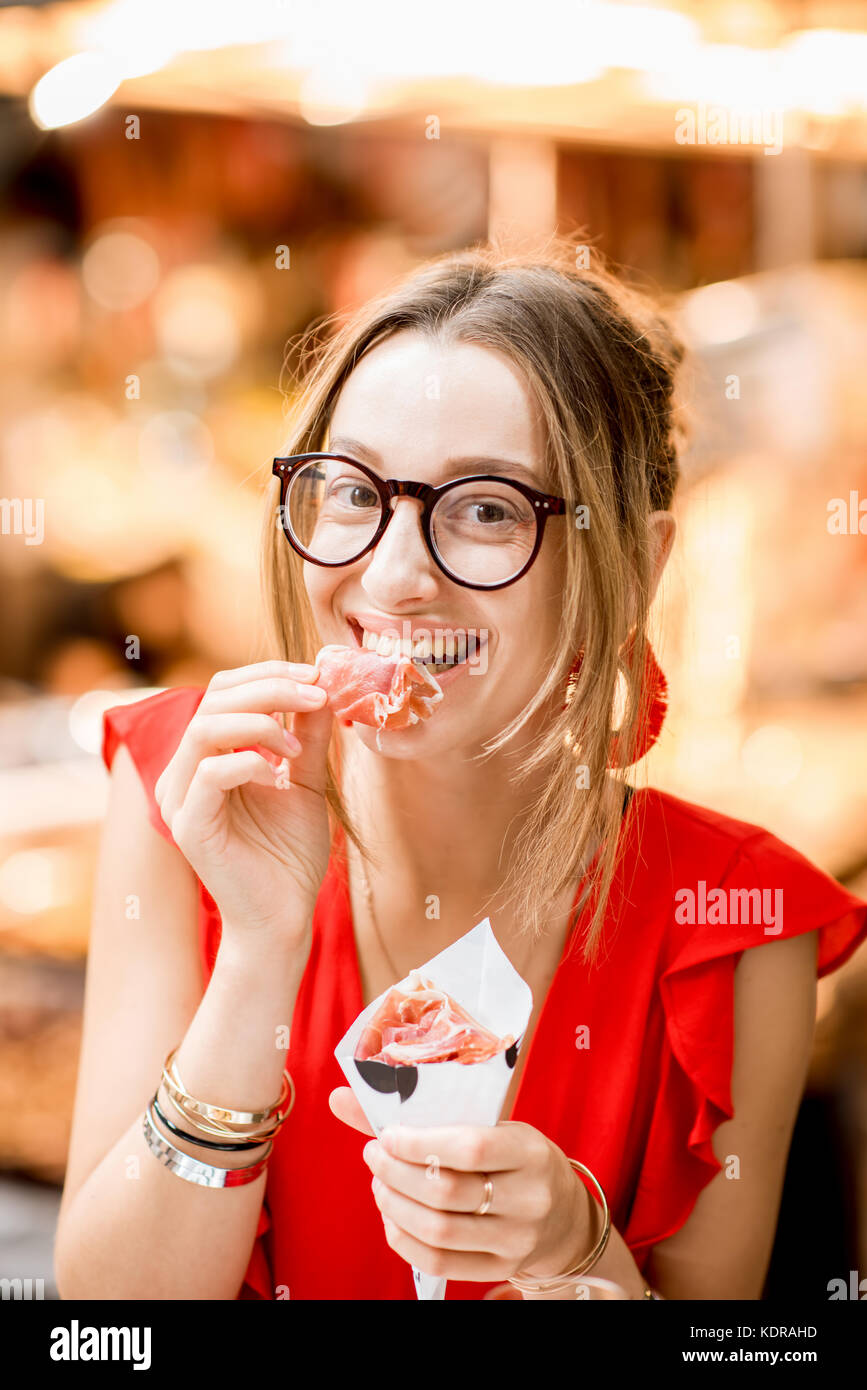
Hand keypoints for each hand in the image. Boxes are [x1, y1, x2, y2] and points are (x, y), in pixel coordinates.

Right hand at [153, 660, 332, 942]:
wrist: (284, 917)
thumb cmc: (289, 854)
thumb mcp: (307, 781)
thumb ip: (308, 736)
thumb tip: (323, 686)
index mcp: (206, 756)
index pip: (222, 691)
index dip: (268, 673)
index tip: (316, 675)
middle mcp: (183, 773)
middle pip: (213, 700)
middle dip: (271, 689)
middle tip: (317, 694)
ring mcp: (179, 799)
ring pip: (205, 728)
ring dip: (260, 722)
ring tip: (298, 746)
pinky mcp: (188, 826)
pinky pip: (210, 772)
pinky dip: (250, 762)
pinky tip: (281, 777)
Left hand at [328, 1087, 592, 1284]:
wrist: (562, 1215)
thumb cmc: (515, 1158)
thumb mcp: (491, 1125)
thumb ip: (424, 1114)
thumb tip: (341, 1097)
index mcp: (530, 1151)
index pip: (469, 1148)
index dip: (418, 1143)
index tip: (387, 1135)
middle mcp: (529, 1199)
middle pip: (446, 1193)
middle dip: (396, 1173)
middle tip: (374, 1156)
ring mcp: (516, 1240)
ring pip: (438, 1230)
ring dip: (394, 1205)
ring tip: (380, 1183)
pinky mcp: (500, 1268)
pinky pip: (439, 1261)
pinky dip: (404, 1239)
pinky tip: (392, 1217)